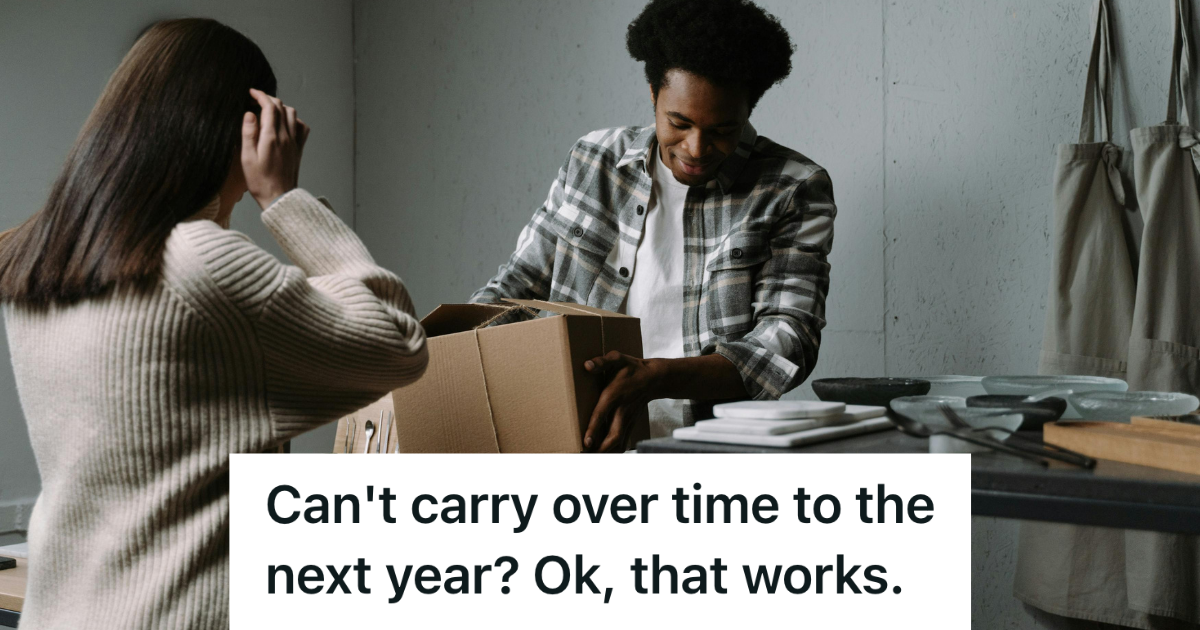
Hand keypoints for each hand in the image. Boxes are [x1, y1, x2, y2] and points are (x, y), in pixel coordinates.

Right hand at [242, 88, 309, 208]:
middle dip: (269, 99)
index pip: (270, 107)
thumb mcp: (247, 158)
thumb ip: (248, 133)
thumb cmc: (259, 180)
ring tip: (268, 110)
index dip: (260, 95)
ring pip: (293, 114)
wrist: (279, 197)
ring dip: (281, 107)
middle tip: (255, 100)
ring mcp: (295, 142)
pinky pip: (302, 127)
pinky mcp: (299, 149)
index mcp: (272, 137)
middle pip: (282, 107)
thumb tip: (249, 113)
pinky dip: (293, 120)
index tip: (251, 92)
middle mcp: (286, 136)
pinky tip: (284, 124)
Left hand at [583, 351, 662, 451]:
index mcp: (614, 395)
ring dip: (607, 453)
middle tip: (584, 457)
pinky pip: (623, 441)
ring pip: (619, 443)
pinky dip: (614, 451)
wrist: (654, 378)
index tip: (586, 443)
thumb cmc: (632, 368)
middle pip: (614, 436)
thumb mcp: (616, 359)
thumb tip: (586, 365)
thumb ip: (601, 362)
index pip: (602, 414)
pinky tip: (603, 456)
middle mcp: (622, 410)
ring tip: (590, 459)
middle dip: (601, 450)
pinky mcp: (631, 424)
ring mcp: (628, 420)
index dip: (594, 429)